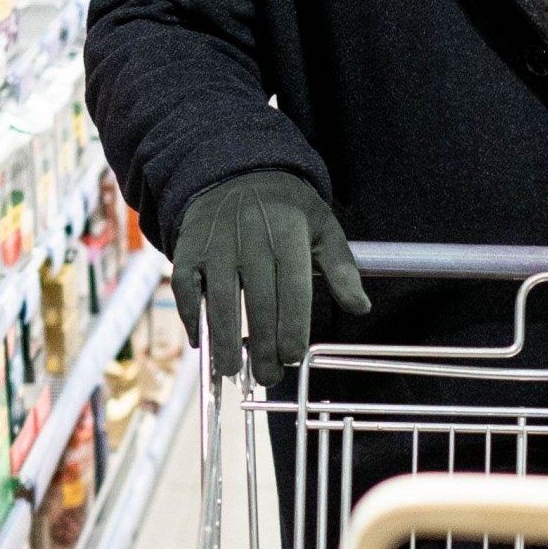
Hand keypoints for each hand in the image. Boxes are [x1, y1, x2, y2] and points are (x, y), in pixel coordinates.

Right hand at [170, 173, 370, 382]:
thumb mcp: (323, 227)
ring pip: (219, 301)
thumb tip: (361, 307)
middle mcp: (250, 239)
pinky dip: (191, 318)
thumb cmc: (286, 209)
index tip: (292, 357)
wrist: (236, 172)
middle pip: (258, 304)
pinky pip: (185, 289)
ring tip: (233, 369)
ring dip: (224, 341)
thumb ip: (342, 268)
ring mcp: (216, 244)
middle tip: (268, 376)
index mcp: (288, 234)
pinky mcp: (188, 249)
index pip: (293, 290)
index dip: (292, 329)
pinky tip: (203, 342)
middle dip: (262, 346)